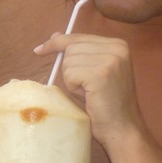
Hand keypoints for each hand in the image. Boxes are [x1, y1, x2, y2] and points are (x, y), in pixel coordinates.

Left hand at [33, 32, 147, 150]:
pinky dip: (73, 87)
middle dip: (70, 69)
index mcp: (117, 44)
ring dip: (72, 80)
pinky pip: (70, 74)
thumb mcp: (92, 71)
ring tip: (90, 92)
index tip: (39, 50)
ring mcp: (111, 59)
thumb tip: (55, 35)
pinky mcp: (101, 73)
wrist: (122, 127)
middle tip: (87, 88)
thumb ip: (77, 52)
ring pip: (68, 61)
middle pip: (70, 47)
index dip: (57, 43)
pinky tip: (88, 96)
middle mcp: (117, 48)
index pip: (77, 37)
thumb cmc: (105, 102)